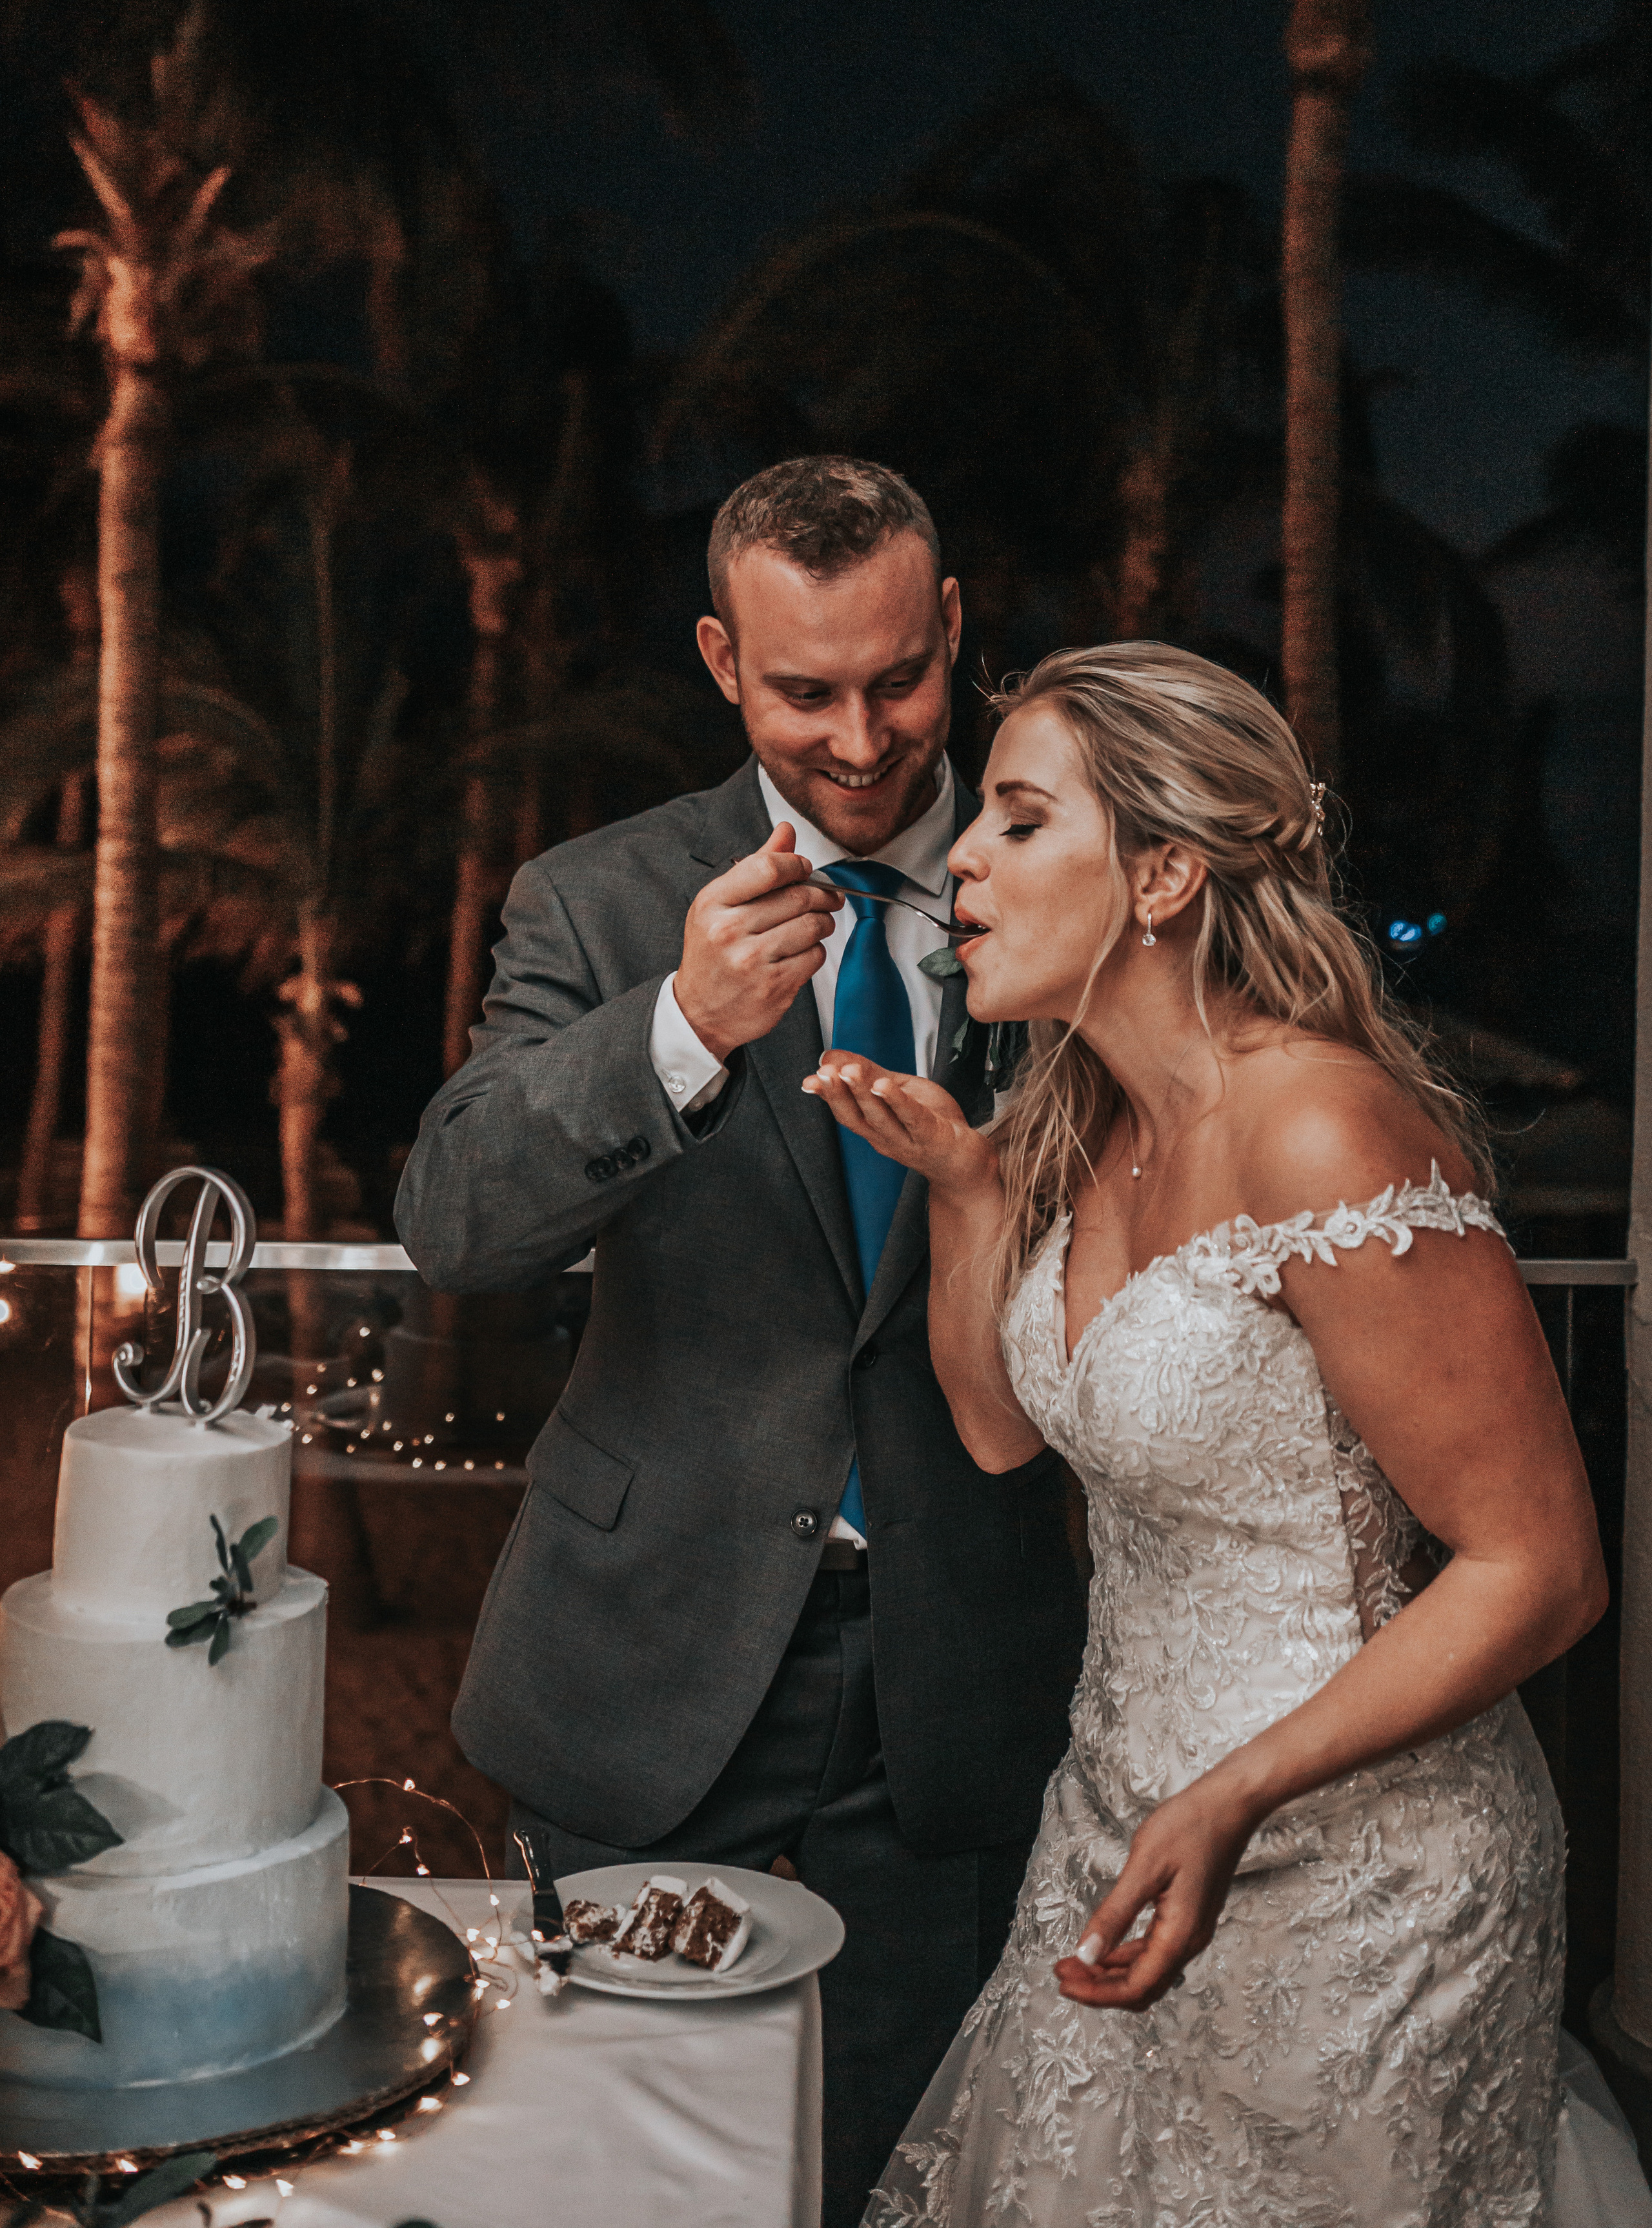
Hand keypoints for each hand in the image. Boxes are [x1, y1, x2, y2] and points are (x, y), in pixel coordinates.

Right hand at [676, 825, 843, 1061]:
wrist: (699, 1012)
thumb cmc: (712, 953)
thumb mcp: (721, 905)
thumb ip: (756, 867)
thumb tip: (786, 832)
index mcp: (713, 903)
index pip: (768, 867)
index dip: (797, 864)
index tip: (805, 869)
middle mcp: (729, 931)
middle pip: (798, 896)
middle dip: (821, 894)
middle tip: (827, 898)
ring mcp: (751, 961)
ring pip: (812, 926)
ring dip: (822, 923)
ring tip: (815, 925)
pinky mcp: (773, 987)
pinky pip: (814, 956)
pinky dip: (815, 951)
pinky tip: (801, 952)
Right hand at [802, 1053, 996, 1200]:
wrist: (966, 1159)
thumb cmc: (932, 1123)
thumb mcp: (898, 1091)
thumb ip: (868, 1073)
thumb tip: (829, 1055)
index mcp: (872, 1127)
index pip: (844, 1110)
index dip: (826, 1095)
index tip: (809, 1080)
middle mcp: (883, 1138)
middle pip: (854, 1116)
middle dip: (836, 1093)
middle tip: (823, 1072)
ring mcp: (906, 1141)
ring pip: (879, 1117)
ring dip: (862, 1093)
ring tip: (849, 1071)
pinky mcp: (931, 1138)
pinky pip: (911, 1118)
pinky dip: (896, 1101)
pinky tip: (885, 1085)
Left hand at [1053, 1780, 1259, 2011]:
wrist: (1229, 1805)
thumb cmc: (1189, 1827)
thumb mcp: (1144, 1868)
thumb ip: (1115, 1915)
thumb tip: (1086, 1954)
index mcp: (1180, 1936)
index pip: (1135, 1987)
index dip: (1096, 1993)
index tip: (1063, 1983)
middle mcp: (1189, 1942)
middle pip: (1142, 1987)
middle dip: (1100, 1987)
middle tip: (1062, 1974)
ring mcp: (1191, 1931)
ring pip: (1147, 1971)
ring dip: (1110, 1971)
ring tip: (1075, 1960)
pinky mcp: (1189, 1918)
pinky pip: (1154, 1950)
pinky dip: (1126, 1954)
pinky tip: (1105, 1943)